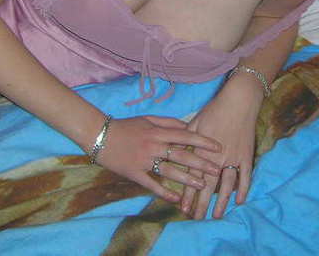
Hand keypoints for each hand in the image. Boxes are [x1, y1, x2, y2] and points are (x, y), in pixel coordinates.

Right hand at [96, 115, 221, 202]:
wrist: (100, 135)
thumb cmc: (126, 126)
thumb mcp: (148, 119)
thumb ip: (168, 122)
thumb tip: (188, 126)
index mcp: (157, 131)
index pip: (185, 136)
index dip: (203, 141)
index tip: (218, 147)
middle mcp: (153, 145)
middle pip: (181, 155)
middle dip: (201, 163)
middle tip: (217, 170)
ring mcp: (144, 160)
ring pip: (169, 171)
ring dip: (187, 179)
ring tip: (202, 185)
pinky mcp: (134, 173)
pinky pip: (151, 184)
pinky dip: (164, 192)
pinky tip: (176, 199)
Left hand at [181, 78, 261, 218]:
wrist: (239, 102)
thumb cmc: (214, 111)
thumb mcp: (194, 123)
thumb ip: (183, 140)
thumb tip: (172, 151)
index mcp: (201, 150)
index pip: (192, 177)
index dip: (187, 194)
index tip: (183, 209)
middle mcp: (216, 157)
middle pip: (208, 185)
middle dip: (201, 203)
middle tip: (197, 219)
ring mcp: (233, 157)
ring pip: (226, 185)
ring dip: (221, 202)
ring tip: (216, 216)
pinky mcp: (246, 155)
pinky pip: (245, 176)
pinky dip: (243, 188)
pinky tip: (239, 201)